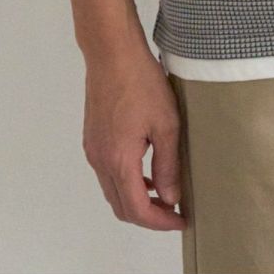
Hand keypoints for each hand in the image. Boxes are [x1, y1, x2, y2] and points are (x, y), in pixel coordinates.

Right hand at [82, 45, 186, 230]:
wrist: (112, 52)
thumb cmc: (141, 82)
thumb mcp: (166, 123)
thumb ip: (168, 164)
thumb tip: (170, 197)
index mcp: (118, 160)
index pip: (137, 209)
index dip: (160, 221)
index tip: (181, 218)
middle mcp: (100, 160)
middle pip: (121, 206)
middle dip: (148, 215)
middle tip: (174, 211)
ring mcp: (93, 149)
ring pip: (113, 190)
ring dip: (136, 198)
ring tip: (163, 192)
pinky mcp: (92, 137)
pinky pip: (107, 173)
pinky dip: (126, 181)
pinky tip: (145, 169)